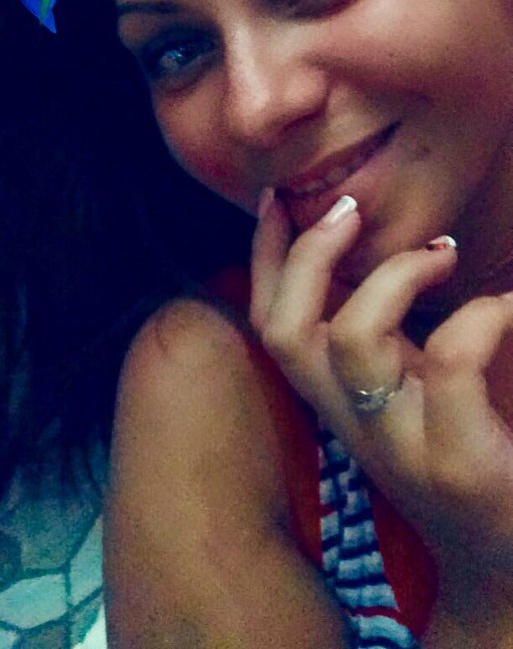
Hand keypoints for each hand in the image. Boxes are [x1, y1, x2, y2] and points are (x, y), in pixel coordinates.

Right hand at [249, 192, 512, 603]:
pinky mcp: (459, 462)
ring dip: (397, 273)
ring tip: (444, 252)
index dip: (263, 258)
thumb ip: (385, 338)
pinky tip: (510, 304)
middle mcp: (353, 427)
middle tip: (351, 208)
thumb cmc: (465, 453)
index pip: (271, 326)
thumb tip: (376, 252)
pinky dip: (482, 313)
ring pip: (354, 339)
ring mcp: (401, 447)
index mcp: (337, 402)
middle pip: (284, 332)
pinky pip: (449, 360)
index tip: (276, 196)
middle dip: (307, 254)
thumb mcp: (407, 392)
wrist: (505, 556)